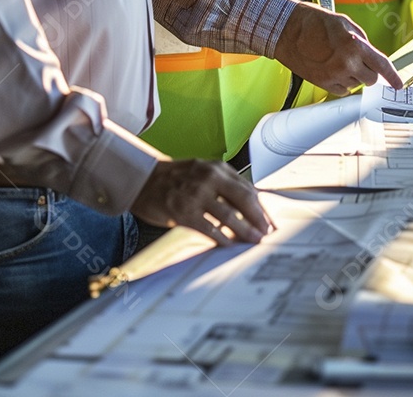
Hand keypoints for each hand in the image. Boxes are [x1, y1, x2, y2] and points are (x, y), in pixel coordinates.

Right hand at [131, 158, 270, 245]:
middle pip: (243, 200)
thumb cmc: (176, 179)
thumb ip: (224, 184)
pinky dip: (221, 237)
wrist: (143, 180)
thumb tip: (251, 204)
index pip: (247, 188)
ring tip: (254, 240)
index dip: (261, 207)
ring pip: (229, 216)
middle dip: (259, 219)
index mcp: (216, 168)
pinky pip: (209, 227)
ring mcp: (195, 194)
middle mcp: (208, 178)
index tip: (269, 220)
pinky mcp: (183, 211)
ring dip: (245, 231)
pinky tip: (229, 244)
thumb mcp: (202, 172)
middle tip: (267, 233)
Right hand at [274, 0, 403, 94]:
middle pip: (371, 79)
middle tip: (357, 61)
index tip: (398, 85)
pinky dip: (341, 83)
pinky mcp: (323, 82)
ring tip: (337, 60)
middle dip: (368, 71)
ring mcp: (335, 74)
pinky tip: (331, 69)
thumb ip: (361, 40)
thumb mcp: (344, 23)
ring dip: (352, 76)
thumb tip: (370, 55)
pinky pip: (342, 90)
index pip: (382, 65)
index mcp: (355, 44)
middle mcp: (347, 62)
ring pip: (356, 84)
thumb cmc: (313, 21)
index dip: (393, 77)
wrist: (287, 29)